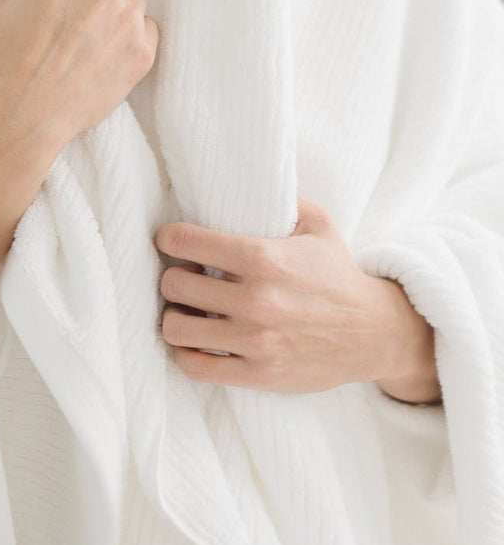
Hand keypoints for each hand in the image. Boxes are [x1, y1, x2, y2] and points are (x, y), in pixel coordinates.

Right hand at [0, 0, 158, 141]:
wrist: (28, 112)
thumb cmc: (10, 60)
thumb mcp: (2, 7)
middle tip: (78, 5)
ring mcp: (127, 19)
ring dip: (118, 6)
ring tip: (93, 34)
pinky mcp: (143, 50)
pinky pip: (149, 26)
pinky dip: (133, 35)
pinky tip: (109, 51)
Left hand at [153, 195, 440, 401]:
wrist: (376, 333)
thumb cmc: (339, 275)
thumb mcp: (319, 224)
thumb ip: (283, 196)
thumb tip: (251, 170)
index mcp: (264, 258)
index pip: (185, 241)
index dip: (168, 238)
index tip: (168, 240)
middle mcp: (256, 300)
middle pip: (174, 285)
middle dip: (172, 277)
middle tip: (182, 276)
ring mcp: (255, 341)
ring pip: (176, 329)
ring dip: (174, 317)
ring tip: (186, 311)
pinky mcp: (258, 374)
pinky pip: (195, 367)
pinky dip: (185, 354)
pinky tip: (195, 342)